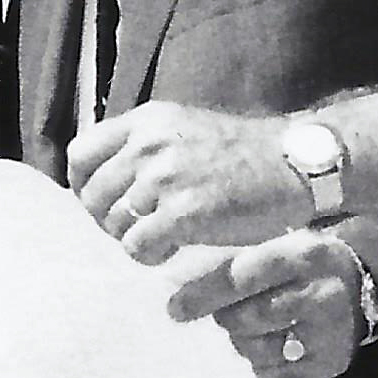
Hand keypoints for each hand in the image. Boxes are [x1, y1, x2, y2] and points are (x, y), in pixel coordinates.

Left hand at [69, 99, 316, 259]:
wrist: (297, 165)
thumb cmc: (242, 155)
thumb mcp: (185, 131)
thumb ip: (143, 147)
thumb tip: (102, 180)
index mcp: (147, 121)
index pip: (80, 153)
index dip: (83, 186)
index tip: (102, 204)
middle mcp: (150, 144)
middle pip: (93, 194)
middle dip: (107, 220)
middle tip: (134, 229)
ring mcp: (166, 177)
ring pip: (114, 223)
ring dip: (130, 240)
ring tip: (158, 241)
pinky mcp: (185, 212)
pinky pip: (138, 245)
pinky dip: (149, 256)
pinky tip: (170, 252)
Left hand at [168, 232, 377, 377]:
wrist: (362, 288)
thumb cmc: (300, 264)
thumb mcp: (276, 245)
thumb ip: (233, 261)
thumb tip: (175, 285)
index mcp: (301, 255)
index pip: (242, 276)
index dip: (204, 294)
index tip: (174, 309)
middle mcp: (320, 293)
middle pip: (246, 319)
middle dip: (227, 319)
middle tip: (230, 314)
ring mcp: (329, 333)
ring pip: (257, 350)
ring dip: (244, 343)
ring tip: (258, 329)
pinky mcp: (331, 366)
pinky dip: (263, 369)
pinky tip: (275, 349)